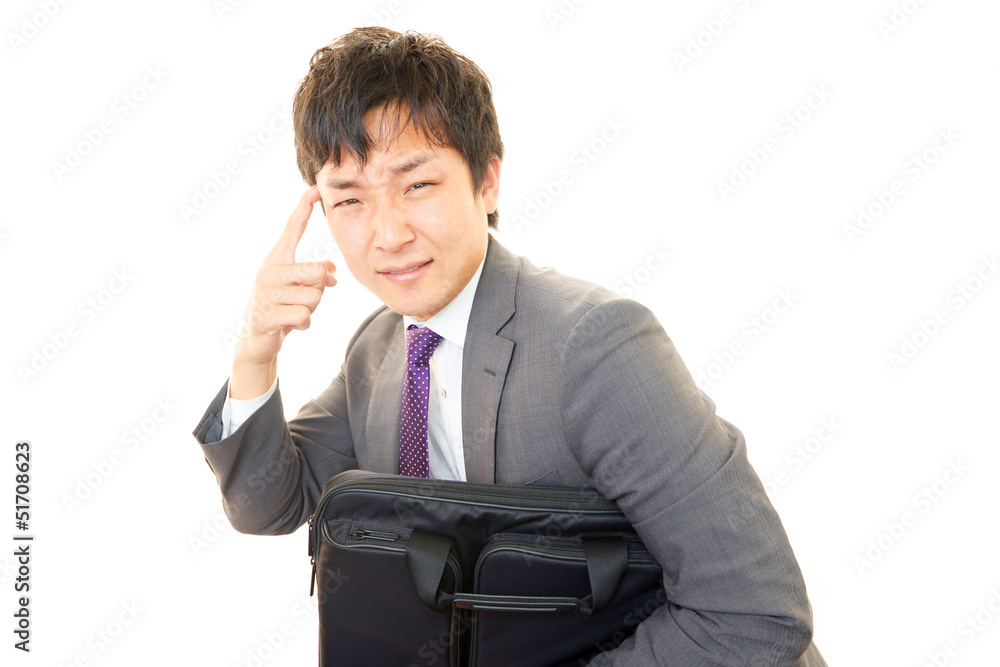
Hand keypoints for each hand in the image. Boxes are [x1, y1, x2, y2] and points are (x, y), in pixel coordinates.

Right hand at [231, 188, 336, 398]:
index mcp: (276, 260)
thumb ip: (316, 275)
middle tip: (303, 298)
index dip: (303, 209)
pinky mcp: (264, 315)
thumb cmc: (281, 307)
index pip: (292, 229)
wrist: (257, 340)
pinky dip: (303, 324)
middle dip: (319, 290)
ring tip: (294, 312)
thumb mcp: (299, 287)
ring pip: (314, 297)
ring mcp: (264, 293)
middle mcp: (268, 272)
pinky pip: (304, 316)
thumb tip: (333, 272)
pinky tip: (290, 325)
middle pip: (316, 272)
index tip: (314, 188)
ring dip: (311, 310)